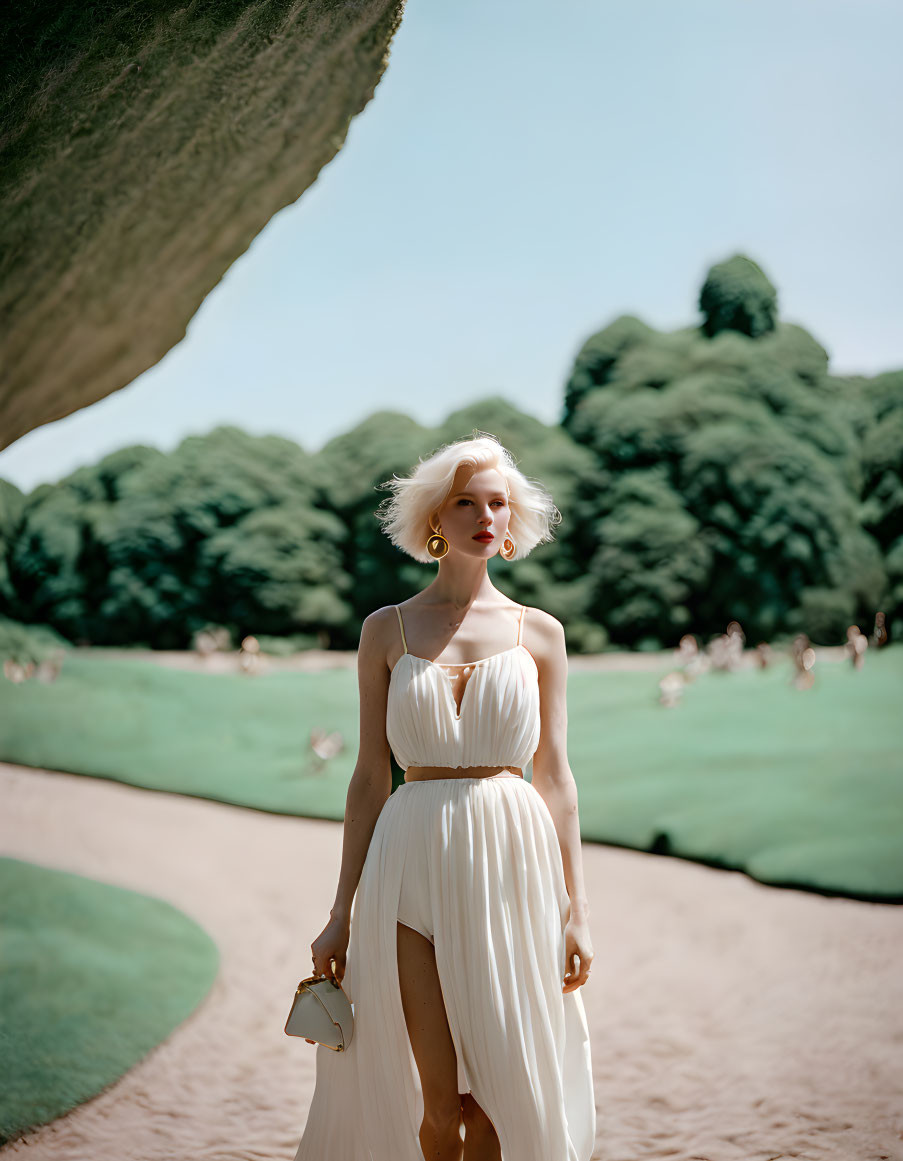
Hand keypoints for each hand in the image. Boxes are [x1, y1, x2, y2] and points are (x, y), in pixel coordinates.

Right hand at [304, 913, 349, 1044]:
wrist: (339, 919)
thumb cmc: (342, 936)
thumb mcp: (343, 954)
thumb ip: (339, 969)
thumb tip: (338, 980)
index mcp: (321, 957)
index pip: (323, 976)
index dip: (328, 984)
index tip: (332, 991)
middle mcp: (315, 954)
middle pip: (319, 972)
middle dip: (325, 978)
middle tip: (331, 987)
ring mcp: (314, 949)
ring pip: (319, 965)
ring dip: (325, 969)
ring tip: (333, 974)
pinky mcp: (316, 945)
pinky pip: (318, 958)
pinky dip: (324, 962)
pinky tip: (331, 962)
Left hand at [562, 915, 592, 992]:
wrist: (578, 919)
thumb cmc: (571, 932)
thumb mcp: (567, 949)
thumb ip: (567, 964)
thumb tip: (565, 978)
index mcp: (587, 957)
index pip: (581, 978)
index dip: (572, 985)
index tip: (563, 989)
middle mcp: (590, 957)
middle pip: (583, 977)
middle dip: (573, 983)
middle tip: (562, 988)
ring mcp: (589, 955)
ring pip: (582, 972)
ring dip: (574, 977)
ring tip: (563, 981)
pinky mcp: (586, 952)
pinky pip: (581, 965)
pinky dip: (575, 970)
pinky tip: (567, 973)